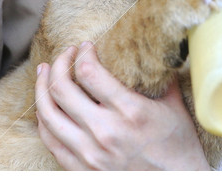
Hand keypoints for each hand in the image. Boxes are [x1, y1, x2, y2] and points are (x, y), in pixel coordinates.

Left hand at [34, 42, 209, 169]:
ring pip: (48, 115)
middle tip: (66, 53)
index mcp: (130, 111)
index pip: (90, 73)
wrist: (177, 185)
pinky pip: (50, 141)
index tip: (86, 46)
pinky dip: (44, 119)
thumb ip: (161, 77)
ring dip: (43, 88)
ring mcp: (90, 154)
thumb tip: (156, 52)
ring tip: (45, 72)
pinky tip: (46, 106)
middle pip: (62, 89)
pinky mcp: (82, 170)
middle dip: (60, 64)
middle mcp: (105, 131)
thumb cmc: (179, 146)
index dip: (83, 53)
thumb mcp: (174, 106)